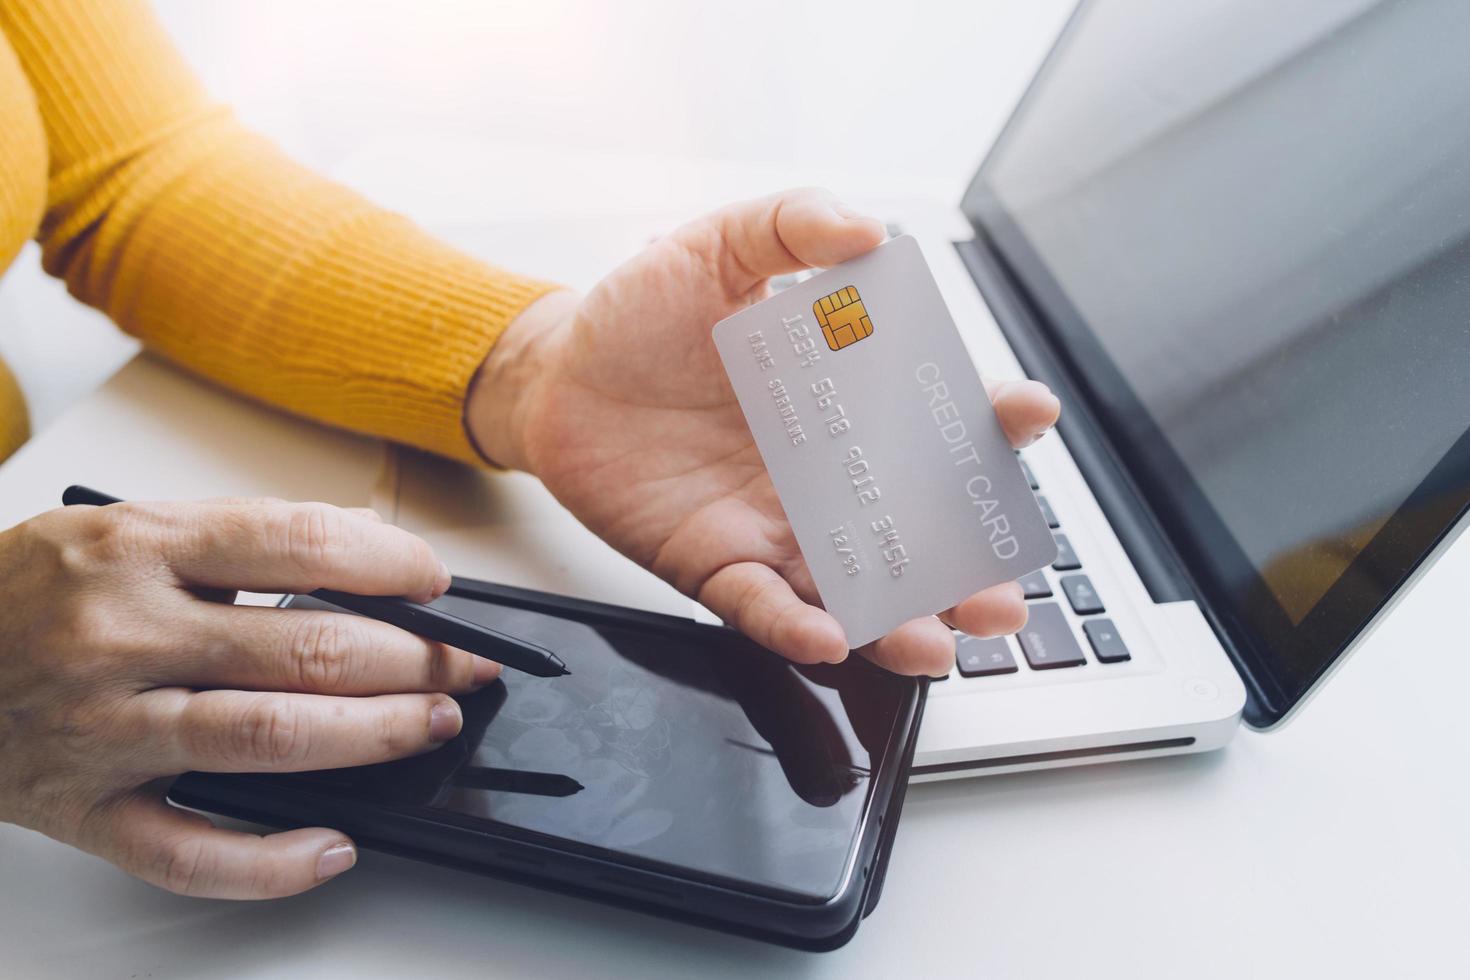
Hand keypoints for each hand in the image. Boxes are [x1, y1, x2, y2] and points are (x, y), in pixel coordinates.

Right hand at [0, 499, 499, 898]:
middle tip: (463, 668)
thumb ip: (234, 539)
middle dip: (411, 661)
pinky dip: (272, 860)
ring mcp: (104, 730)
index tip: (437, 582)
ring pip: (269, 739)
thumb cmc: (24, 594)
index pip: (297, 544)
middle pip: (305, 649)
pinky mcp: (85, 811)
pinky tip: (333, 846)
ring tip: (428, 727)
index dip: (389, 562)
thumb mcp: (119, 528)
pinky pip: (189, 851)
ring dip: (372, 737)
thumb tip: (359, 550)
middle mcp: (122, 636)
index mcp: (137, 549)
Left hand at [469, 188, 1059, 674]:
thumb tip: (869, 231)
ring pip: (853, 588)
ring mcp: (774, 526)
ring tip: (939, 640)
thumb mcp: (718, 247)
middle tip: (1006, 592)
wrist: (557, 373)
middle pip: (915, 531)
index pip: (938, 421)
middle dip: (968, 568)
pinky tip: (828, 634)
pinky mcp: (715, 563)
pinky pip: (761, 605)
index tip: (1025, 415)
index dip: (990, 423)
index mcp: (845, 402)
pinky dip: (794, 624)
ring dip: (902, 620)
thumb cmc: (641, 312)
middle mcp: (825, 475)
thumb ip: (792, 226)